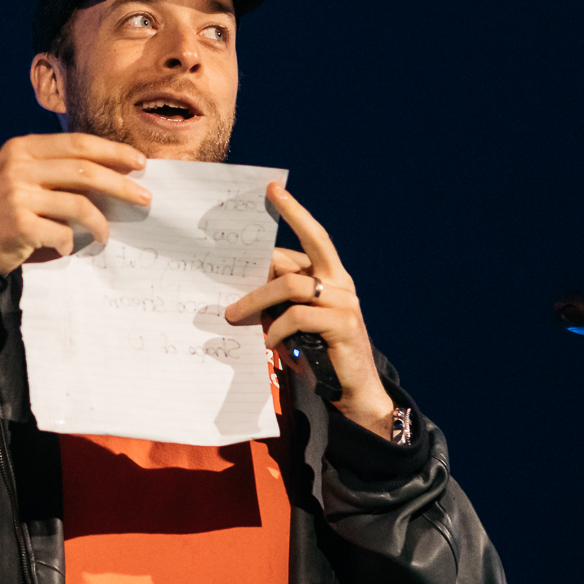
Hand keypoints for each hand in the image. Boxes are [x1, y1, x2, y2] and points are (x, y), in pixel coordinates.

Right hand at [0, 134, 150, 275]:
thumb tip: (105, 173)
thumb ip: (49, 169)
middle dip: (121, 183)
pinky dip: (69, 243)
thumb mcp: (14, 177)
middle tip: (144, 197)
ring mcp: (18, 195)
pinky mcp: (19, 225)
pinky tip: (67, 248)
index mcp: (21, 148)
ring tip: (105, 234)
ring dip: (100, 222)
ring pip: (79, 203)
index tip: (139, 162)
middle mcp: (19, 166)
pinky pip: (62, 233)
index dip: (112, 151)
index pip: (77, 143)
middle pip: (85, 169)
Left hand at [223, 186, 395, 437]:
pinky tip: (269, 343)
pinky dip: (277, 328)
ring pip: (292, 286)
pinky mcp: (343, 325)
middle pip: (304, 251)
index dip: (293, 212)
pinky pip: (299, 315)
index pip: (312, 235)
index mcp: (330, 275)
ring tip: (235, 316)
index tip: (273, 190)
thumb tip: (238, 287)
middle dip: (263, 260)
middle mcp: (341, 282)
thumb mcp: (290, 322)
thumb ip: (275, 301)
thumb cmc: (316, 354)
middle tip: (230, 270)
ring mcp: (344, 302)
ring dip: (257, 301)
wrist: (352, 393)